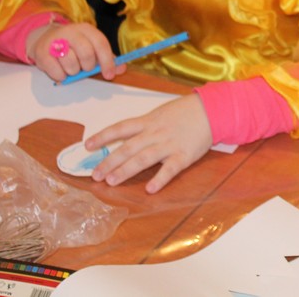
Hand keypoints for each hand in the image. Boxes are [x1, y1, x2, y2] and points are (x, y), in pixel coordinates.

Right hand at [27, 22, 121, 82]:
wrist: (45, 39)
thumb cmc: (74, 46)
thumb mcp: (91, 47)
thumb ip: (107, 58)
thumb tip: (121, 69)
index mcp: (86, 29)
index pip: (101, 44)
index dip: (107, 62)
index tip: (109, 75)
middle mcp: (71, 31)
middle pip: (86, 53)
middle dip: (88, 66)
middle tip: (84, 68)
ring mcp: (55, 40)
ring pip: (71, 63)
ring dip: (73, 71)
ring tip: (71, 67)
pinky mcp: (42, 52)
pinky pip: (56, 71)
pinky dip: (61, 76)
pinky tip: (60, 70)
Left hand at [86, 93, 211, 193]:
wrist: (211, 110)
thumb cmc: (184, 112)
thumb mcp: (161, 114)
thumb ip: (144, 126)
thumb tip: (124, 136)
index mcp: (148, 122)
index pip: (120, 129)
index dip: (103, 137)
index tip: (87, 146)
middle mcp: (155, 133)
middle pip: (128, 148)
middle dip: (109, 161)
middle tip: (95, 175)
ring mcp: (168, 145)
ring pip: (143, 158)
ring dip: (126, 170)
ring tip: (111, 181)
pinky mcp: (183, 155)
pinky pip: (170, 169)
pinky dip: (160, 179)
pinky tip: (150, 189)